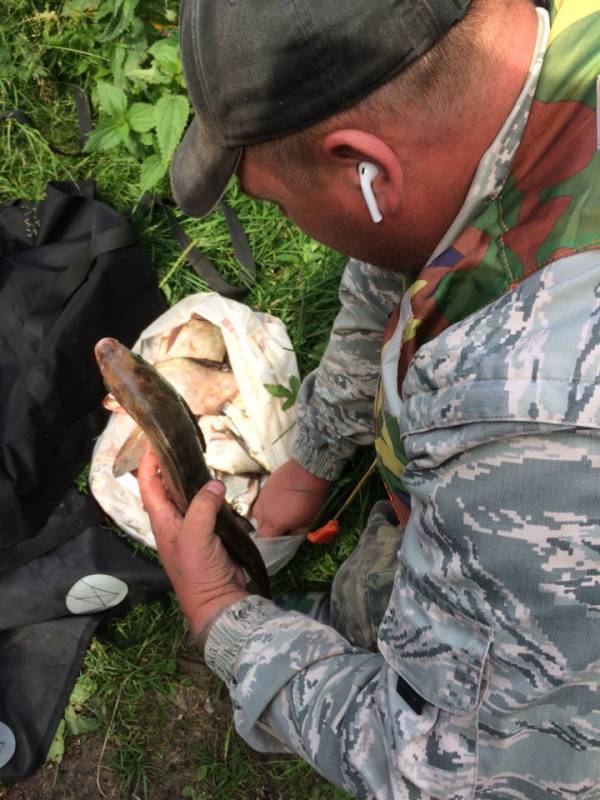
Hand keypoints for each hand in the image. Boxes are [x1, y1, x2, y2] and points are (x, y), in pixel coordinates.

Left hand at [137, 446, 248, 638]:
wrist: (219, 600)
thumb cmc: (198, 571)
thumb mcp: (195, 537)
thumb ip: (202, 508)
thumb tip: (214, 484)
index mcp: (162, 520)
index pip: (148, 485)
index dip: (147, 462)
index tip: (153, 439)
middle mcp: (174, 520)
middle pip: (168, 486)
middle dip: (170, 463)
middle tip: (182, 441)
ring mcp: (193, 526)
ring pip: (190, 495)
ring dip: (193, 477)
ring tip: (201, 455)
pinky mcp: (211, 531)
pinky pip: (209, 506)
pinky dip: (212, 493)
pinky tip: (219, 482)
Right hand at [252, 458, 330, 537]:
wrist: (308, 470)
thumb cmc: (310, 498)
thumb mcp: (308, 521)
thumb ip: (297, 532)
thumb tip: (290, 536)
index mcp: (275, 523)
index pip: (265, 540)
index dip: (270, 543)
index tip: (276, 543)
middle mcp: (264, 512)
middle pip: (259, 528)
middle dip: (267, 531)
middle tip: (279, 530)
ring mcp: (262, 498)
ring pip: (257, 514)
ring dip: (264, 519)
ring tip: (276, 517)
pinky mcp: (264, 487)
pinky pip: (260, 501)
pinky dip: (265, 506)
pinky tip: (275, 503)